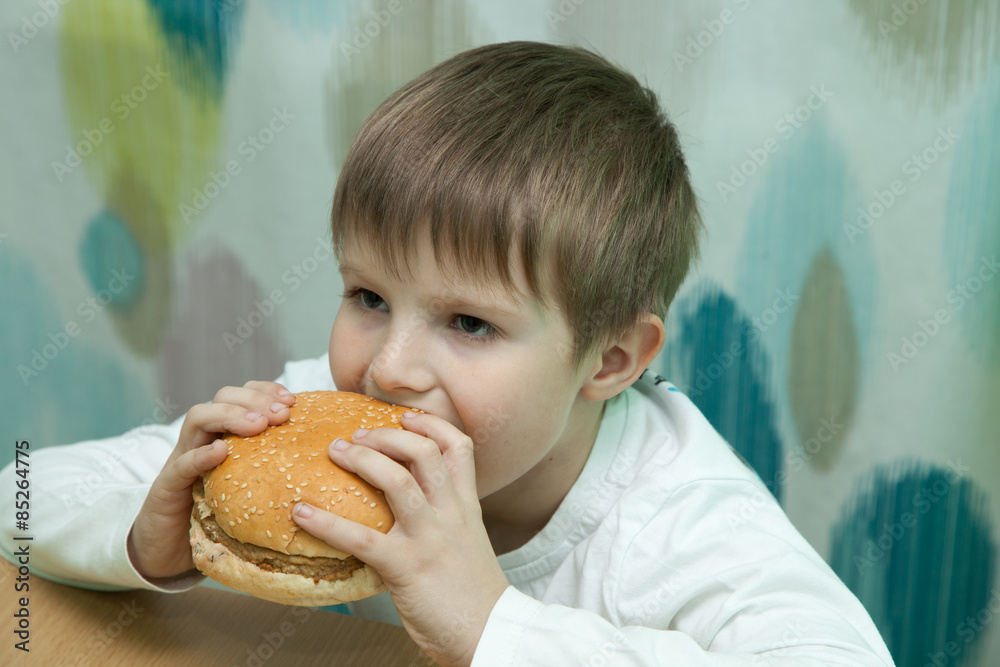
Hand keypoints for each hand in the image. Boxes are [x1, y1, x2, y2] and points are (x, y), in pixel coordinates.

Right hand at [127, 381, 295, 579]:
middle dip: (254, 399)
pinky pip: (181, 464)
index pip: (241, 396)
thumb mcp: (249, 486)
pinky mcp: (166, 487)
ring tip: (258, 425)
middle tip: (281, 413)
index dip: (265, 391)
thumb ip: (274, 469)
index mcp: (222, 434)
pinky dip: (200, 454)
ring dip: (230, 415)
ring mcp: (181, 459)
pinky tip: (220, 452)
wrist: (167, 550)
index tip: (292, 400)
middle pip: (222, 398)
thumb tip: (324, 464)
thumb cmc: (216, 516)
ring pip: (198, 418)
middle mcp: (201, 440)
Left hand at [291, 412, 508, 666]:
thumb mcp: (468, 545)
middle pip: (424, 452)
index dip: (431, 425)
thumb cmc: (475, 596)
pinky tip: (302, 513)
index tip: (406, 417)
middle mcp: (450, 514)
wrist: (490, 633)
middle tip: (358, 435)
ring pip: (398, 481)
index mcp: (467, 507)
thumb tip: (412, 512)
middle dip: (387, 435)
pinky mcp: (406, 567)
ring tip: (336, 451)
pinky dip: (326, 522)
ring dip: (363, 460)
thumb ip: (446, 522)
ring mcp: (429, 538)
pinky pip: (361, 538)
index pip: (459, 447)